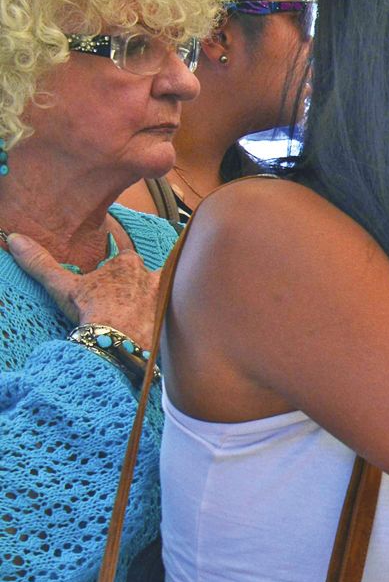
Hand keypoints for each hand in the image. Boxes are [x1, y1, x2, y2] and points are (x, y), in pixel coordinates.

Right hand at [6, 231, 162, 351]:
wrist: (117, 342)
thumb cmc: (91, 311)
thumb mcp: (62, 286)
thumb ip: (41, 263)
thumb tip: (15, 239)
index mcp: (127, 263)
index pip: (126, 256)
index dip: (118, 268)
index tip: (112, 281)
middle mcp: (152, 276)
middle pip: (150, 274)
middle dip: (142, 283)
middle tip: (130, 300)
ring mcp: (167, 297)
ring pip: (168, 291)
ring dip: (161, 299)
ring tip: (150, 313)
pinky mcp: (175, 318)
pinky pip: (178, 315)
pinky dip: (173, 319)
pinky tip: (165, 328)